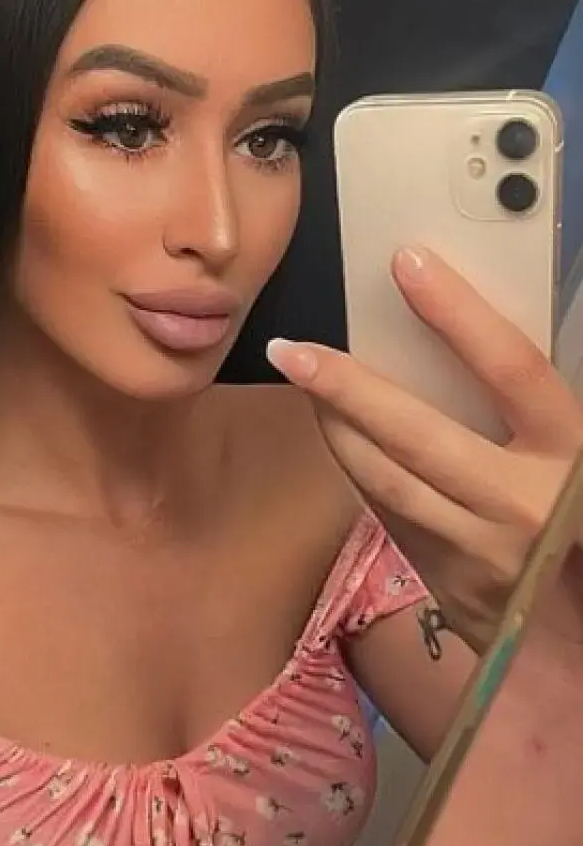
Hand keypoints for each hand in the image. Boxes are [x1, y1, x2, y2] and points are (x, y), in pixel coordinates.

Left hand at [266, 246, 582, 653]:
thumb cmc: (574, 522)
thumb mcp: (573, 454)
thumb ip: (533, 409)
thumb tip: (461, 335)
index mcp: (571, 457)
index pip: (511, 368)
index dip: (458, 312)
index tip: (407, 262)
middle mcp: (523, 506)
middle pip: (417, 434)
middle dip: (347, 386)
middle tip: (291, 347)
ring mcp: (479, 552)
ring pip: (385, 480)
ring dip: (335, 428)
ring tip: (300, 380)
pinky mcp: (446, 583)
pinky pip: (387, 513)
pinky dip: (357, 469)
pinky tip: (335, 434)